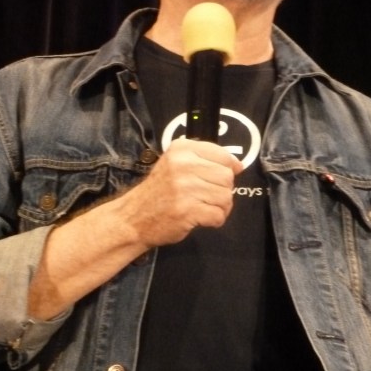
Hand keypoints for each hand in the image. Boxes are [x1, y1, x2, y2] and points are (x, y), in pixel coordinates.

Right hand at [122, 138, 242, 248]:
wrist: (133, 218)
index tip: (225, 176)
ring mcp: (185, 188)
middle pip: (227, 177)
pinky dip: (215, 220)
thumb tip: (237, 165)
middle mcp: (184, 165)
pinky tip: (203, 218)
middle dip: (223, 190)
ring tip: (205, 208)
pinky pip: (219, 215)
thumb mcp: (175, 163)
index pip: (223, 155)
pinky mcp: (188, 210)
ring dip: (221, 207)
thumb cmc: (159, 191)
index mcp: (182, 149)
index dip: (229, 168)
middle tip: (208, 196)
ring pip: (226, 197)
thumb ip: (203, 160)